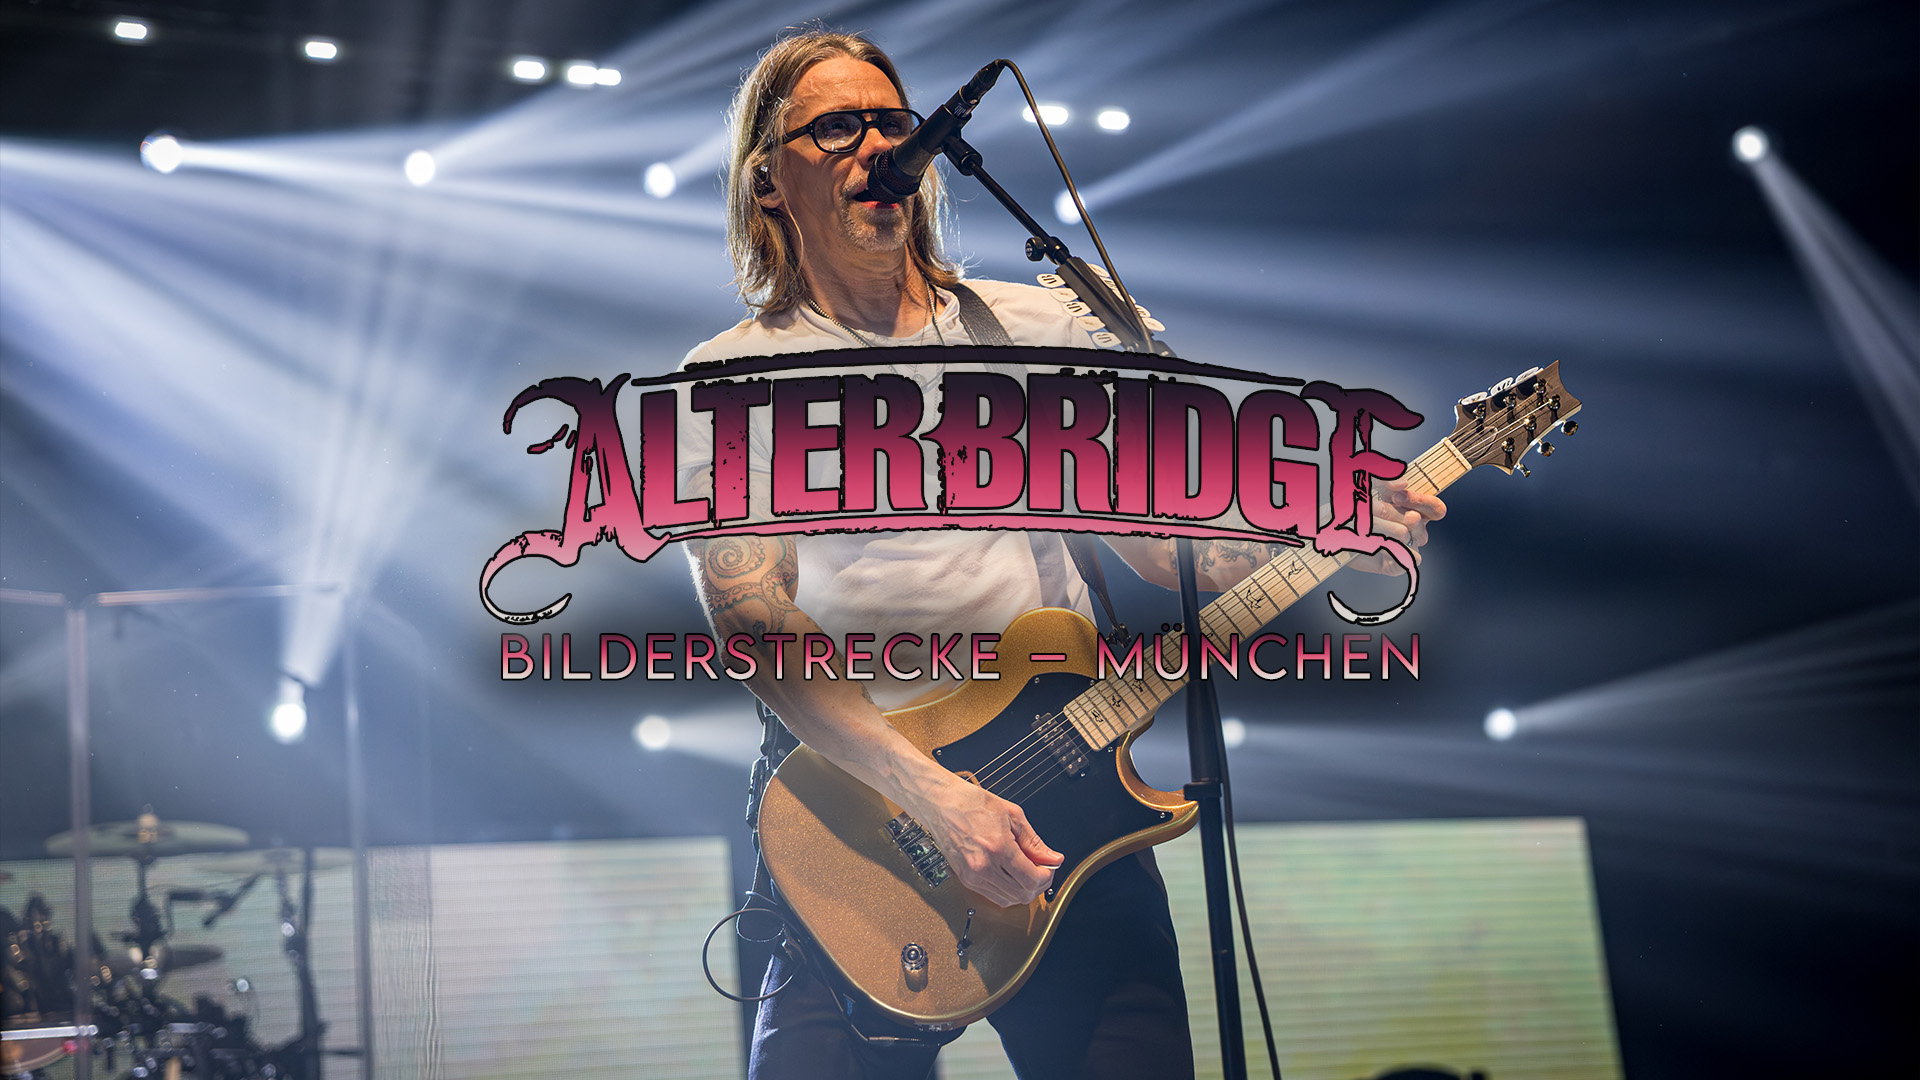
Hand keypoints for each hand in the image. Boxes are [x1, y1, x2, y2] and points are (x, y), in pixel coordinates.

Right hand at [908, 773, 1062, 907]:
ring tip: (1026, 872)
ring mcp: (973, 877)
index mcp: (998, 848)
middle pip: (1022, 895)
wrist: (941, 804)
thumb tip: (1052, 858)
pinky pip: (993, 897)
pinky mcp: (966, 880)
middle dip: (1038, 885)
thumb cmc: (971, 803)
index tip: (1049, 867)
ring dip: (1023, 890)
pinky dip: (1007, 892)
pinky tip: (1011, 877)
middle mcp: (984, 867)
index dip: (1047, 876)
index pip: (1032, 880)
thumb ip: (1034, 842)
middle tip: (1041, 869)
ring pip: (1009, 900)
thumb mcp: (1012, 815)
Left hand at [1352, 478, 1446, 575]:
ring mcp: (1403, 547)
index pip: (1435, 509)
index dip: (1421, 502)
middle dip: (1396, 514)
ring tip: (1364, 524)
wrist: (1329, 527)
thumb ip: (1385, 476)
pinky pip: (1406, 561)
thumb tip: (1403, 483)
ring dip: (1384, 528)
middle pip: (1419, 523)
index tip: (1396, 496)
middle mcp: (1412, 529)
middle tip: (1376, 509)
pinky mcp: (1391, 564)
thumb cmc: (1350, 502)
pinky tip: (1372, 542)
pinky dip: (1389, 550)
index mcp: (1414, 509)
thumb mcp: (1365, 480)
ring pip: (1407, 537)